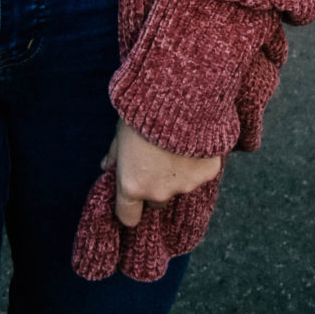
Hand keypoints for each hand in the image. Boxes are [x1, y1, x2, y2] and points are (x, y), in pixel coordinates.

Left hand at [100, 119, 222, 228]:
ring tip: (176, 143)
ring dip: (177, 172)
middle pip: (156, 203)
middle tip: (155, 161)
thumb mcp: (120, 131)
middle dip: (155, 187)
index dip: (129, 207)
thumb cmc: (141, 111)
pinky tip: (193, 138)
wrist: (178, 96)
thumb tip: (107, 167)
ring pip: (180, 186)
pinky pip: (200, 172)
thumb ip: (115, 154)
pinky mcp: (207, 173)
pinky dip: (197, 160)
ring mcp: (185, 185)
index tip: (131, 196)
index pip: (128, 217)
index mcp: (132, 185)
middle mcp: (159, 192)